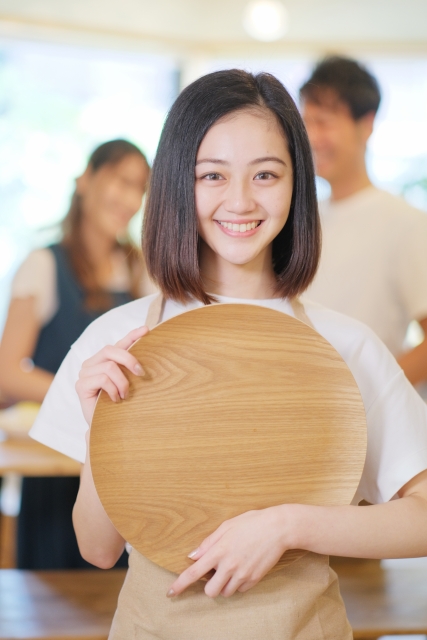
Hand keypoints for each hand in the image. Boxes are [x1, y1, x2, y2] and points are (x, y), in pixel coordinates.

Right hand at [76, 326, 148, 423]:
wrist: (105, 427)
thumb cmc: (118, 406)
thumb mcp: (129, 384)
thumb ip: (132, 371)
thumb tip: (148, 359)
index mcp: (104, 361)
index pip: (118, 344)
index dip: (132, 335)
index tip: (146, 330)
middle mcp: (91, 363)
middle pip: (111, 350)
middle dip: (129, 359)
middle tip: (141, 374)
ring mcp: (84, 373)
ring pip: (109, 366)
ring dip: (122, 383)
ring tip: (125, 395)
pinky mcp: (80, 385)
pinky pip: (103, 380)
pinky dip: (113, 390)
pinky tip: (115, 400)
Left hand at [167, 506, 292, 598]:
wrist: (278, 528)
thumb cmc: (251, 523)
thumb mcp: (227, 526)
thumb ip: (208, 543)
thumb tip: (193, 556)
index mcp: (219, 551)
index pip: (193, 573)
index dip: (180, 584)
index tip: (170, 593)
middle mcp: (229, 566)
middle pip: (210, 591)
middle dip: (209, 585)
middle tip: (214, 573)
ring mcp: (243, 574)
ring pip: (225, 593)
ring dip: (223, 585)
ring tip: (230, 568)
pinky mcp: (254, 579)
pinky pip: (240, 590)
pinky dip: (237, 584)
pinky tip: (242, 569)